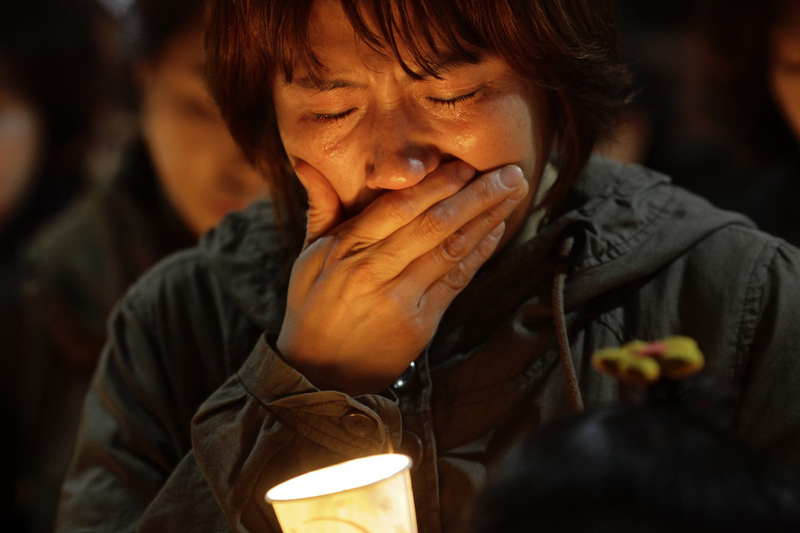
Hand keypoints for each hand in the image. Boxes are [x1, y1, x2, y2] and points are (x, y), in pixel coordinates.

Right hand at [276, 160, 528, 394]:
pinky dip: (479, 254)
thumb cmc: (313, 308)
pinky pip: (456, 281)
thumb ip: (320, 208)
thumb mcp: (307, 257)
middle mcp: (374, 270)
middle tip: (510, 171)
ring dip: (487, 218)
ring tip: (514, 193)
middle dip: (477, 194)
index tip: (465, 164)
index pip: (398, 207)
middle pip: (434, 224)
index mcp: (346, 248)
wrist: (320, 373)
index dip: (436, 184)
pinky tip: (496, 231)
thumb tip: (307, 162)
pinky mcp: (420, 323)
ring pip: (451, 249)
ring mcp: (400, 299)